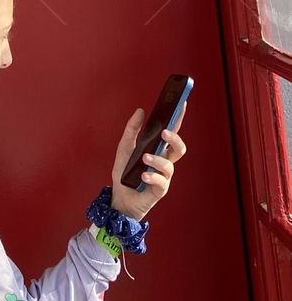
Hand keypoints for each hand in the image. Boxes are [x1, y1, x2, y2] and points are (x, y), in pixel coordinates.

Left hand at [108, 101, 186, 220]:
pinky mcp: (159, 190)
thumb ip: (132, 130)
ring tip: (144, 158)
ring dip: (157, 159)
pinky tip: (143, 175)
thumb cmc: (124, 173)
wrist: (118, 197)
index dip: (178, 118)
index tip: (181, 103)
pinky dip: (152, 176)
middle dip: (174, 139)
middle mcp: (164, 162)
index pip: (171, 132)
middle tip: (164, 133)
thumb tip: (140, 111)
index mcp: (157, 149)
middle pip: (179, 149)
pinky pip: (161, 182)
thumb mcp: (124, 147)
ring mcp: (163, 177)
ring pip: (170, 165)